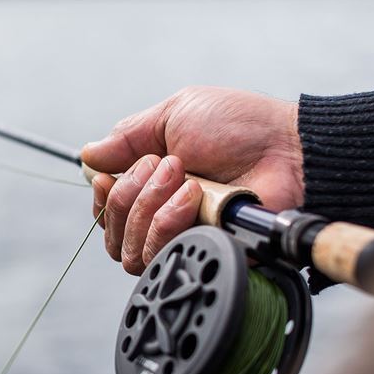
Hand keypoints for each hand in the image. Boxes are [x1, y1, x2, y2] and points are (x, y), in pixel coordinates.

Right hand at [83, 86, 302, 274]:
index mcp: (153, 185)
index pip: (109, 212)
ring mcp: (183, 239)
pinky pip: (161, 258)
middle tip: (168, 165)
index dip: (104, 198)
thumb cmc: (239, 126)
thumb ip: (127, 138)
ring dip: (150, 209)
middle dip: (130, 194)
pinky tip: (195, 199)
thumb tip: (87, 155)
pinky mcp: (202, 254)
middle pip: (113, 233)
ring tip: (187, 181)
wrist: (286, 147)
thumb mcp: (174, 115)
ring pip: (131, 251)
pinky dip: (169, 223)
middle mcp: (163, 217)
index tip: (111, 176)